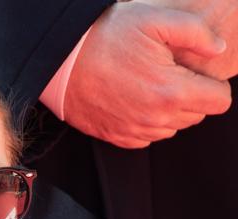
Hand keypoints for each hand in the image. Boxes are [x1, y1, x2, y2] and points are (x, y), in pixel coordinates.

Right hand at [65, 1, 231, 147]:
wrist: (62, 62)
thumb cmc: (106, 37)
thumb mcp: (156, 19)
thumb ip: (196, 33)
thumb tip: (218, 49)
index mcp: (171, 91)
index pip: (219, 101)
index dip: (214, 83)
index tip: (197, 71)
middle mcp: (156, 119)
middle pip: (197, 115)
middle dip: (192, 95)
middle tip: (171, 72)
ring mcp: (136, 132)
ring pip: (173, 127)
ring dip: (170, 109)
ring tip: (151, 83)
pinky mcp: (119, 138)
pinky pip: (149, 136)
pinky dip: (149, 120)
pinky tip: (136, 97)